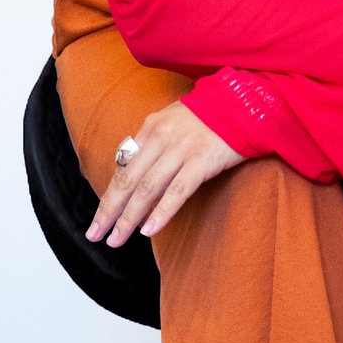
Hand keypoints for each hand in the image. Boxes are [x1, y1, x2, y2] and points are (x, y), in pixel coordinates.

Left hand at [88, 99, 242, 246]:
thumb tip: (139, 180)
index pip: (123, 168)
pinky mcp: (202, 160)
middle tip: (96, 234)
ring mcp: (181, 149)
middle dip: (109, 210)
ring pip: (147, 188)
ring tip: (117, 239)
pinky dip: (161, 211)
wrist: (246, 102)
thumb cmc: (211, 117)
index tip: (99, 219)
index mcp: (151, 128)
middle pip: (128, 180)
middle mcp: (161, 137)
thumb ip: (155, 146)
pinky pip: (177, 190)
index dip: (109, 196)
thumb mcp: (175, 123)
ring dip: (129, 217)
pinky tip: (149, 230)